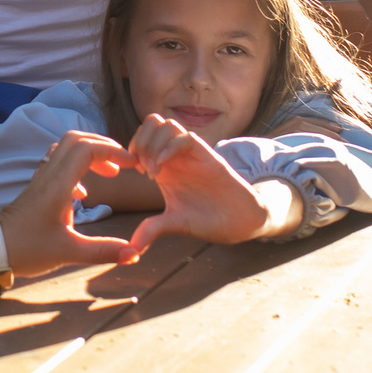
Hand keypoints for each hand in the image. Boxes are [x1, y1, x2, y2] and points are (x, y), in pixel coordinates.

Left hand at [0, 133, 146, 277]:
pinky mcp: (36, 189)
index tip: (131, 165)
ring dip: (90, 154)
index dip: (112, 150)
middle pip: (76, 140)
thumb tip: (134, 253)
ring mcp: (40, 180)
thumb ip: (103, 251)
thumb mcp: (68, 252)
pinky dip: (76, 167)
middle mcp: (48, 176)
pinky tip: (83, 193)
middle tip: (123, 165)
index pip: (86, 149)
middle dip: (103, 146)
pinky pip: (58, 164)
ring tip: (109, 174)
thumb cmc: (26, 249)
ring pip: (66, 149)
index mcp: (58, 185)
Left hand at [123, 114, 287, 254]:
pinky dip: (169, 148)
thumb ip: (153, 229)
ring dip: (153, 144)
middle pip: (151, 123)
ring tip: (152, 172)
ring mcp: (192, 155)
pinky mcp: (208, 156)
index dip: (131, 148)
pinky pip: (185, 137)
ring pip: (166, 124)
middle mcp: (176, 156)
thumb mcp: (175, 223)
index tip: (130, 171)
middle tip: (140, 168)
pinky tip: (163, 170)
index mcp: (165, 167)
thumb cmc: (209, 220)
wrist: (241, 222)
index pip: (142, 137)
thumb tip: (132, 249)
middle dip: (139, 140)